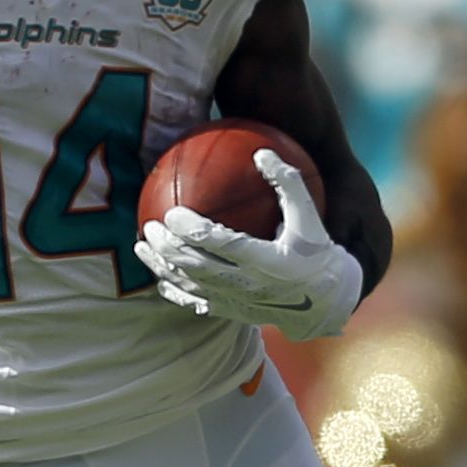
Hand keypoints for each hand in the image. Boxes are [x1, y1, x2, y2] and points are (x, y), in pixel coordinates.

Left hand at [134, 151, 361, 340]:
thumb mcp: (310, 217)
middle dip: (168, 248)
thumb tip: (261, 152)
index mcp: (268, 261)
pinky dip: (175, 292)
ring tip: (141, 248)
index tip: (172, 213)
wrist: (325, 303)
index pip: (223, 245)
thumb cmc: (316, 252)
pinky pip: (197, 304)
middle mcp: (250, 286)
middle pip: (198, 267)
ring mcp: (238, 303)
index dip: (194, 230)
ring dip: (163, 268)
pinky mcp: (232, 314)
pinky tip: (159, 279)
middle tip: (151, 225)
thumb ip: (288, 183)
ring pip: (191, 287)